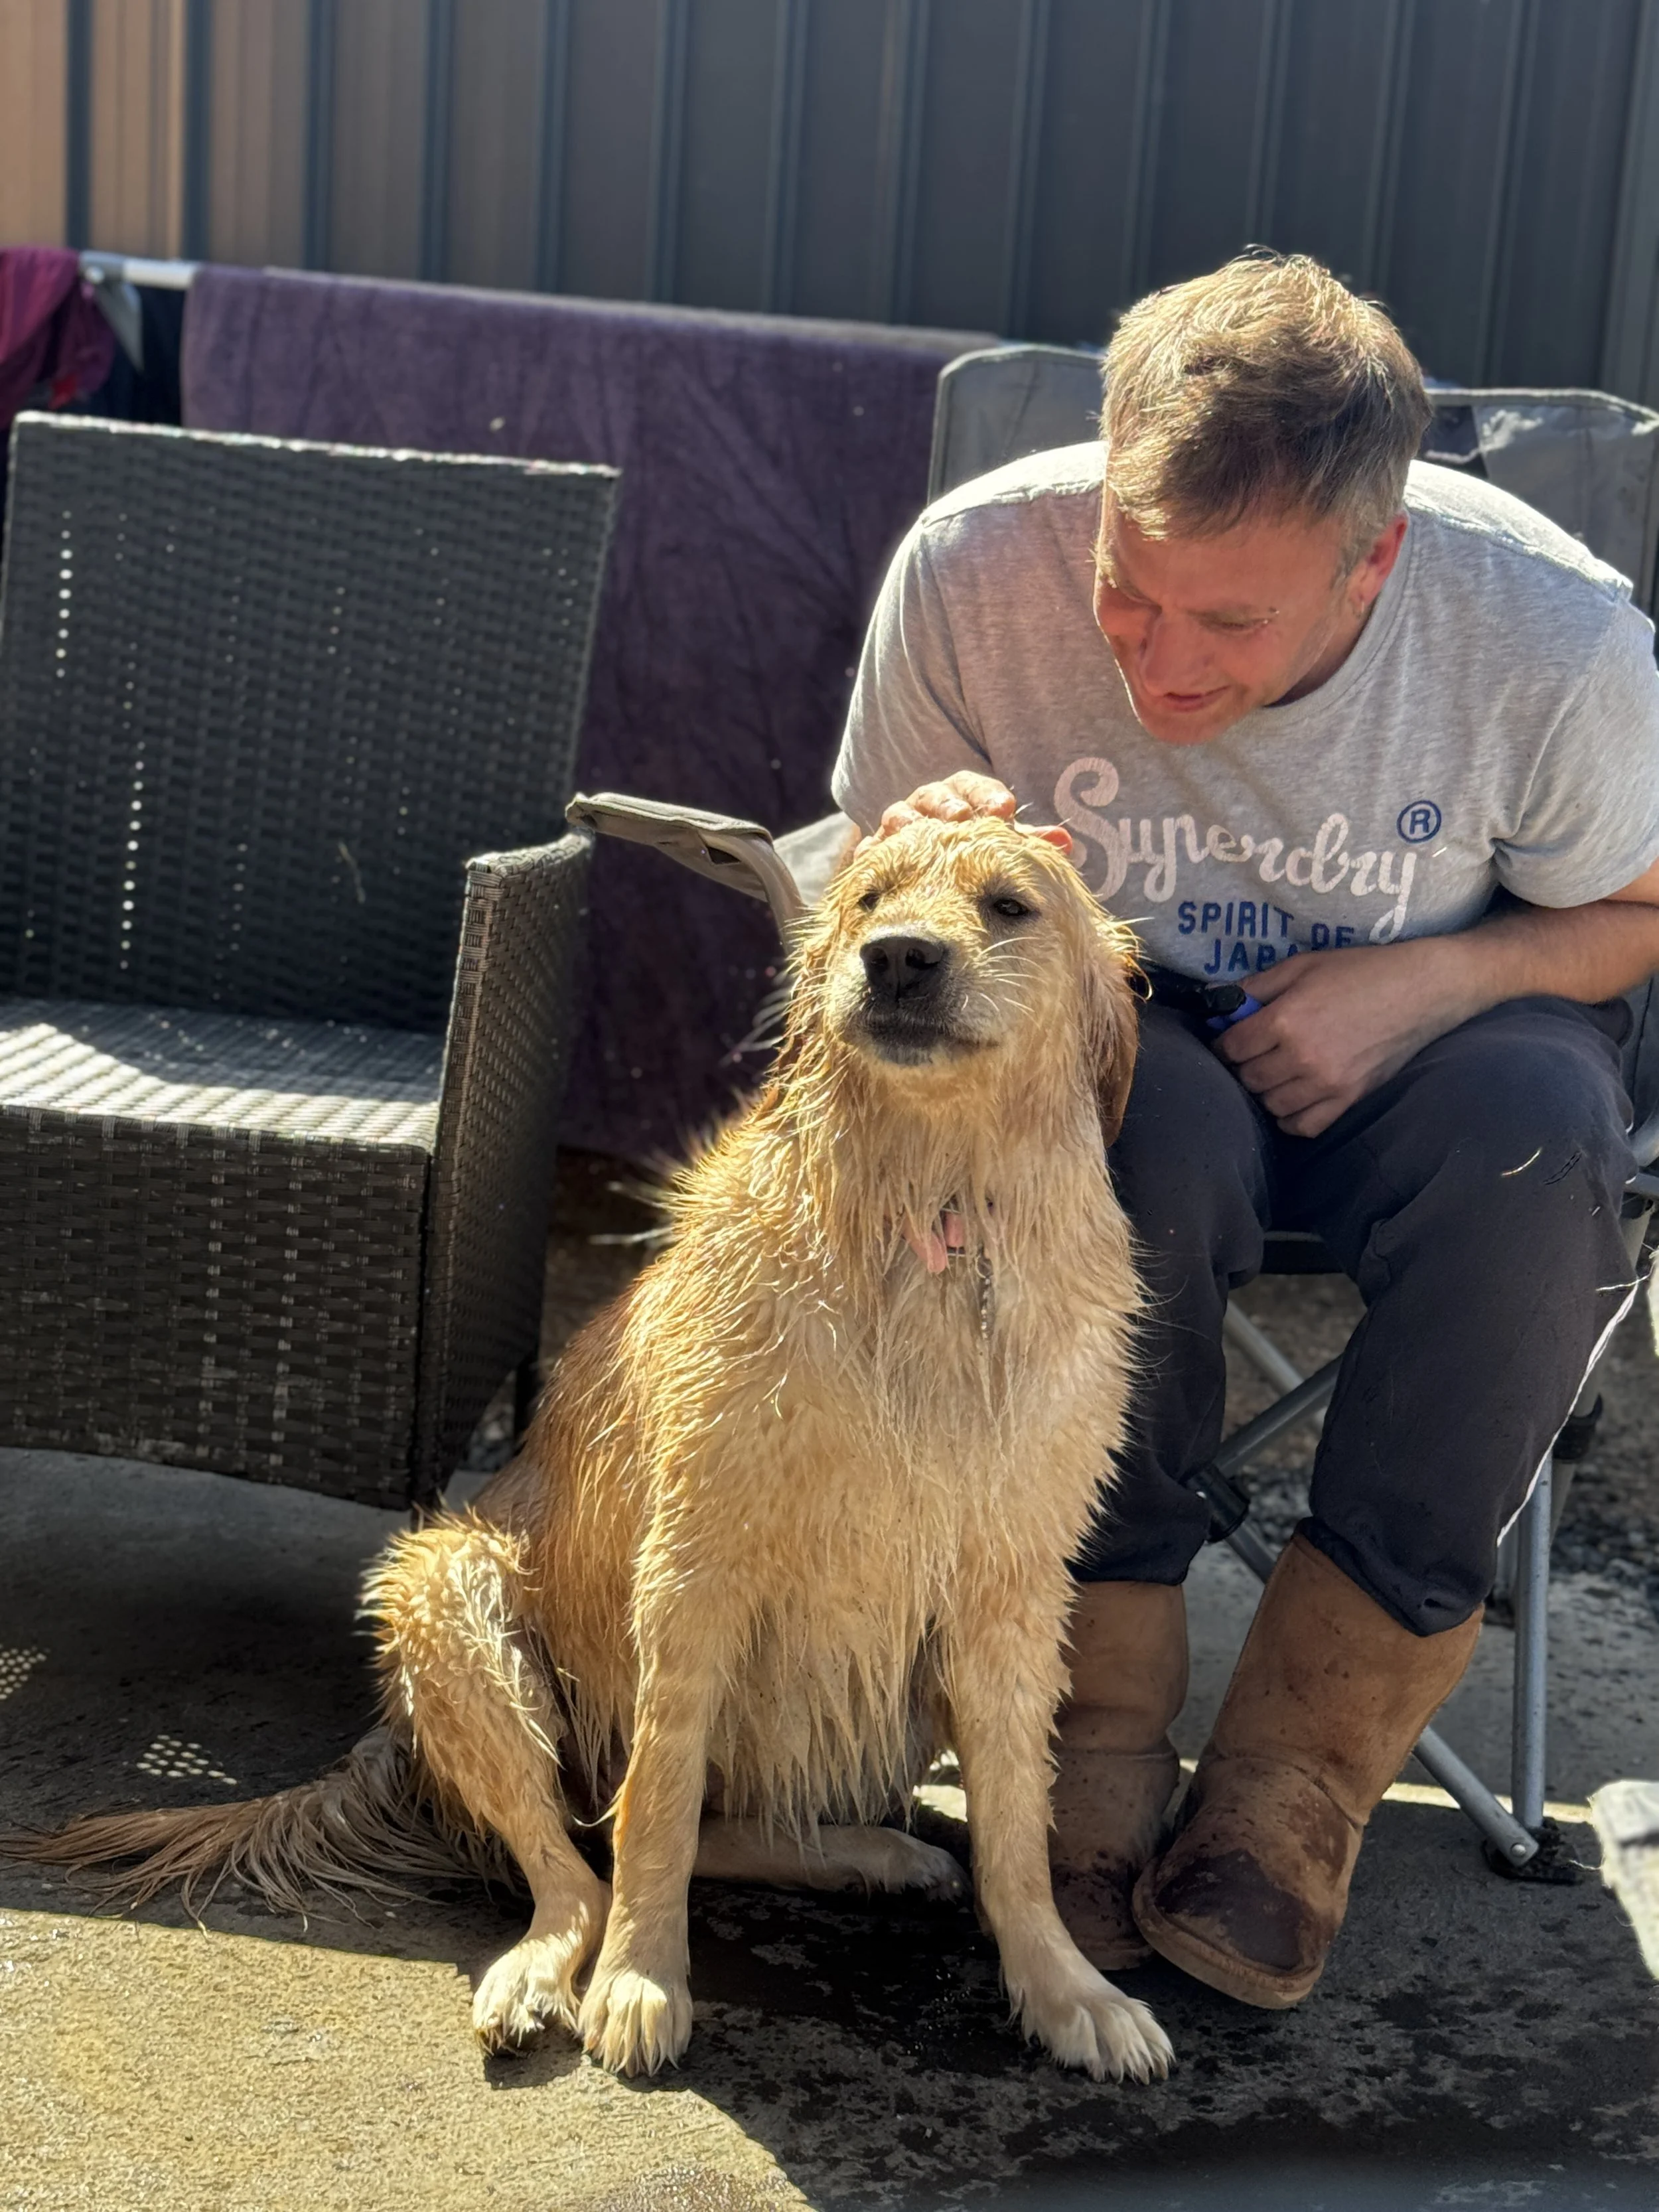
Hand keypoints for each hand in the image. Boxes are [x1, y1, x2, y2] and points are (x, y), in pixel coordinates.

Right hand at [858, 771, 1072, 854]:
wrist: (924, 884)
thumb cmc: (970, 858)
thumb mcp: (999, 849)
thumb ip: (1026, 844)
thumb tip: (1064, 841)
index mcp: (962, 798)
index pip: (974, 787)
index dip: (987, 794)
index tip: (1006, 808)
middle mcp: (928, 808)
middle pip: (935, 795)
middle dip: (948, 803)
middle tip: (960, 816)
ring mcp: (897, 828)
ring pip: (899, 815)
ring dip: (908, 821)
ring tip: (916, 830)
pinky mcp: (875, 853)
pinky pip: (871, 848)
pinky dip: (874, 850)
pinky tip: (878, 857)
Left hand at [1215, 938, 1486, 1136]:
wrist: (1421, 990)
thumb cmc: (1360, 971)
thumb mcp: (1302, 965)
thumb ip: (1256, 986)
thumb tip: (1218, 1002)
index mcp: (1286, 1020)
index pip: (1231, 1048)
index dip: (1223, 1044)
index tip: (1227, 1040)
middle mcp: (1302, 1057)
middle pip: (1249, 1079)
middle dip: (1243, 1067)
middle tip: (1253, 1054)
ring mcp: (1327, 1083)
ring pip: (1271, 1105)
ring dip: (1266, 1091)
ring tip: (1275, 1073)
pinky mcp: (1349, 1099)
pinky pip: (1304, 1126)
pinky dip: (1291, 1118)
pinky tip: (1294, 1098)